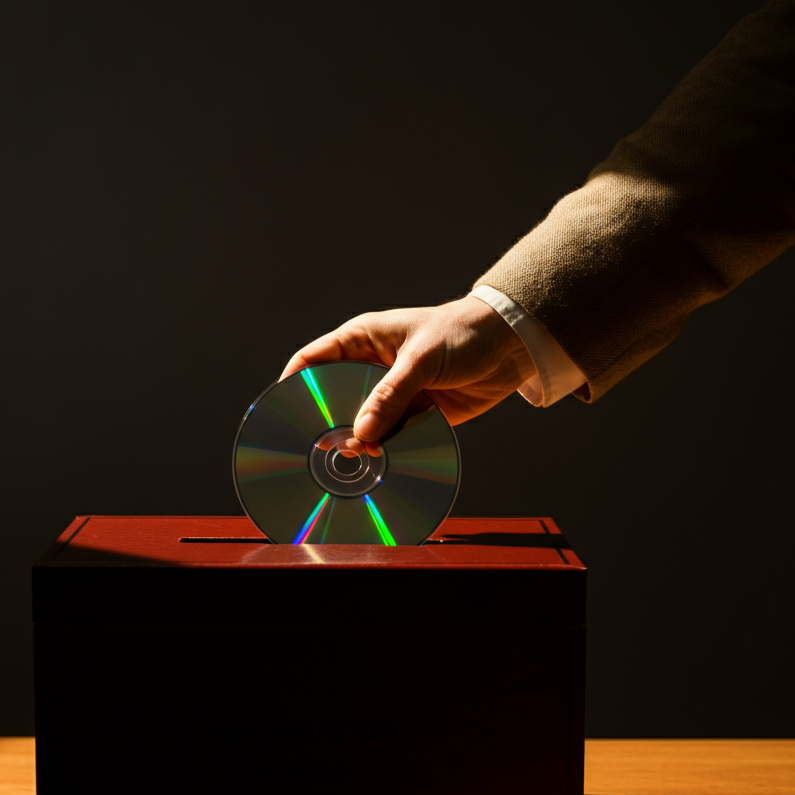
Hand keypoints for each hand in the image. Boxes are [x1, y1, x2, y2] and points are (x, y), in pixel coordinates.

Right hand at [279, 295, 536, 444]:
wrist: (513, 346)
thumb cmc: (464, 333)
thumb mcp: (421, 360)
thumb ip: (389, 396)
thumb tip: (361, 434)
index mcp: (362, 340)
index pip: (312, 361)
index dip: (292, 385)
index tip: (281, 412)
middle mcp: (371, 369)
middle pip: (332, 399)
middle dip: (326, 423)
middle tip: (320, 445)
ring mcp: (392, 394)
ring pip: (361, 423)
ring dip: (358, 441)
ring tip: (356, 456)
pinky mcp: (414, 416)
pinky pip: (391, 437)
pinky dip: (385, 450)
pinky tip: (380, 461)